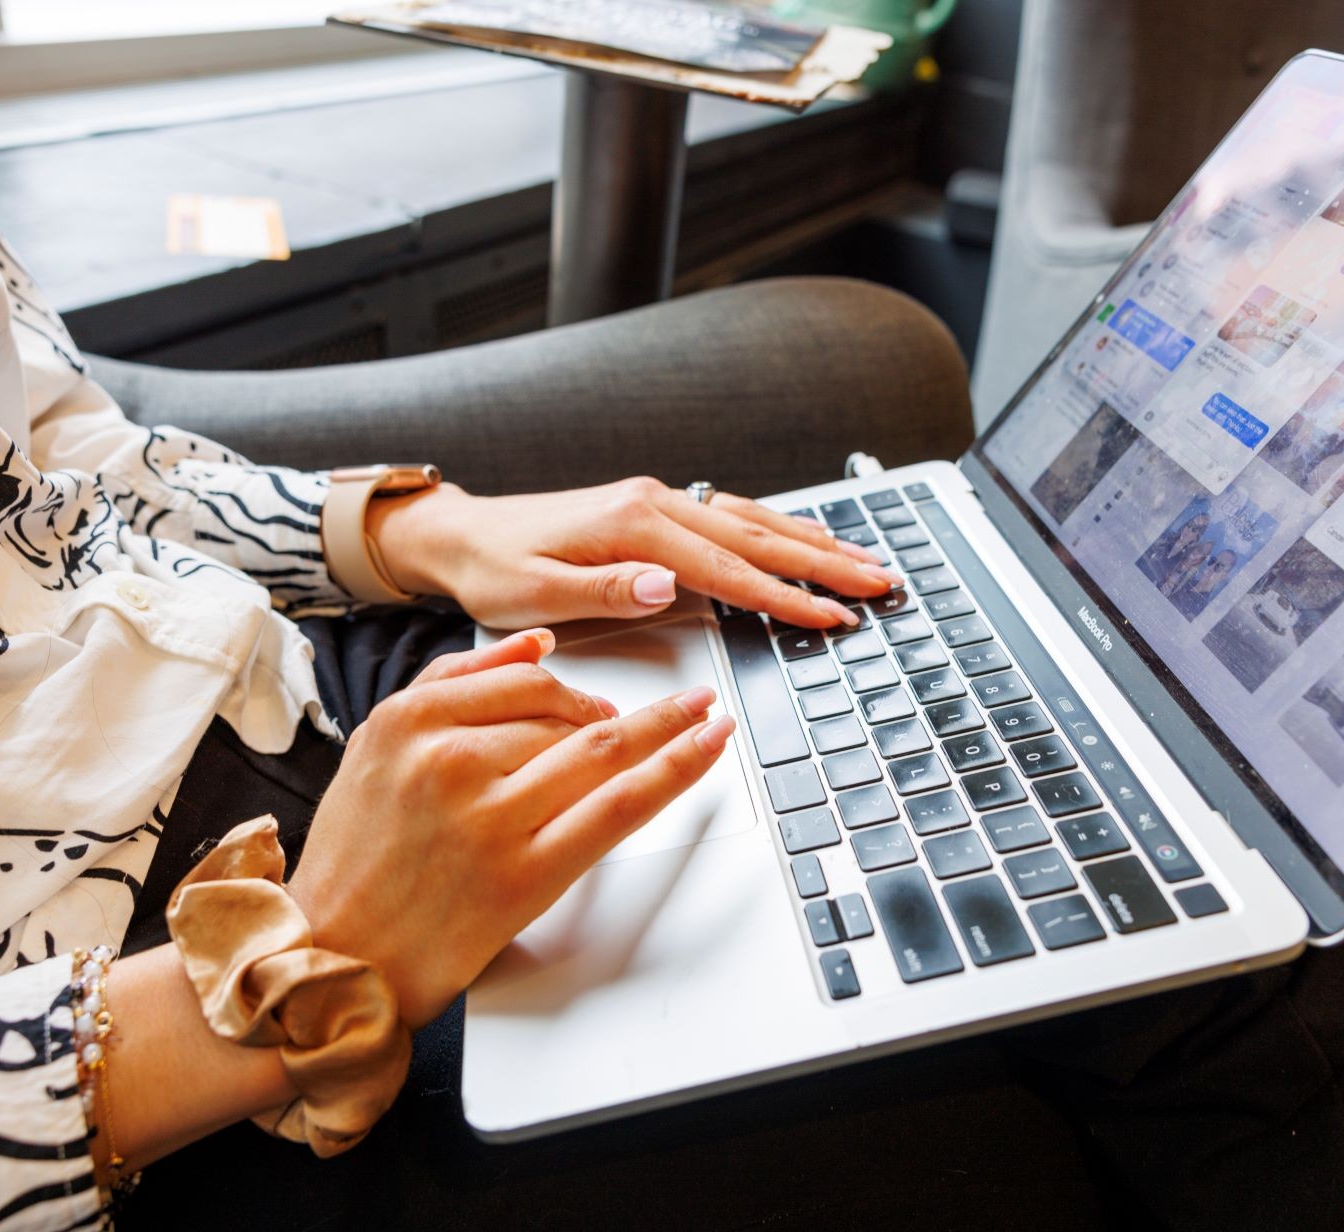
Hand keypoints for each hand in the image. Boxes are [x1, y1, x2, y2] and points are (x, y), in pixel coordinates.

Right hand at [287, 629, 734, 1027]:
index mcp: (408, 722)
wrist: (335, 957)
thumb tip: (536, 644)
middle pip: (562, 712)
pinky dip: (675, 769)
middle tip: (653, 720)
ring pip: (599, 749)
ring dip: (664, 729)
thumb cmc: (357, 859)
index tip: (599, 697)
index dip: (572, 686)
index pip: (522, 678)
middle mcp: (448, 761)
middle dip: (616, 714)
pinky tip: (708, 744)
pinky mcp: (526, 874)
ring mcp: (491, 818)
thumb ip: (452, 685)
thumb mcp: (376, 748)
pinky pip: (617, 807)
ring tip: (698, 720)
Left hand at [367, 477, 902, 629]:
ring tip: (865, 561)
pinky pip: (732, 516)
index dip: (784, 597)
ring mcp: (658, 502)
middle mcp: (654, 503)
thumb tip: (664, 583)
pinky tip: (804, 540)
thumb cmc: (493, 569)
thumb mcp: (534, 592)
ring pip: (753, 521)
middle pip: (757, 536)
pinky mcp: (654, 509)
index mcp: (633, 526)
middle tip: (881, 583)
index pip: (727, 568)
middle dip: (825, 563)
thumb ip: (603, 590)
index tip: (830, 617)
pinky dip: (777, 530)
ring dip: (812, 543)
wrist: (462, 535)